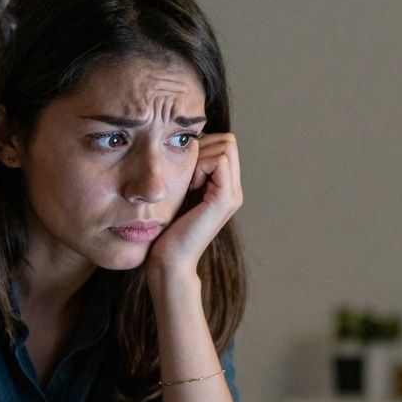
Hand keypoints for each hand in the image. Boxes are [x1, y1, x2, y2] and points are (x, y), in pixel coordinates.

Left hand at [146, 133, 241, 279]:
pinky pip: (219, 161)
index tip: (183, 169)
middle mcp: (234, 190)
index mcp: (225, 187)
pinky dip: (201, 166)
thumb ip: (189, 171)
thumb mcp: (179, 192)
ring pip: (226, 146)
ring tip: (188, 183)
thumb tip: (185, 143)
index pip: (224, 143)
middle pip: (228, 141)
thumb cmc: (166, 229)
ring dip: (200, 157)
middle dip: (203, 148)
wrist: (169, 260)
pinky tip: (190, 187)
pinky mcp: (225, 200)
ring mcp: (233, 195)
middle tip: (185, 174)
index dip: (203, 145)